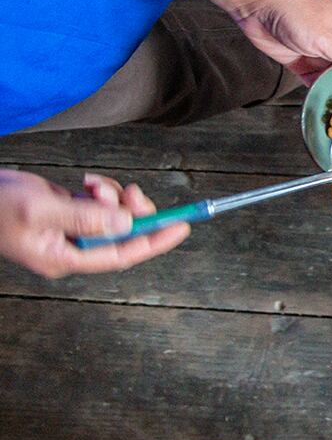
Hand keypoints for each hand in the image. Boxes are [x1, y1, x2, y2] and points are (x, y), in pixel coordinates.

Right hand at [0, 170, 189, 277]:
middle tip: (130, 191)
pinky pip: (100, 204)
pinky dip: (102, 191)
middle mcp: (72, 247)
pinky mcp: (68, 212)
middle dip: (133, 211)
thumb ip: (85, 218)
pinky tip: (87, 182)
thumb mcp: (41, 210)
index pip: (121, 255)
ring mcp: (71, 230)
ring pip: (114, 216)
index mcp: (65, 258)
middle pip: (122, 234)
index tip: (181, 228)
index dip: (154, 242)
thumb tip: (127, 225)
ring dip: (115, 197)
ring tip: (93, 184)